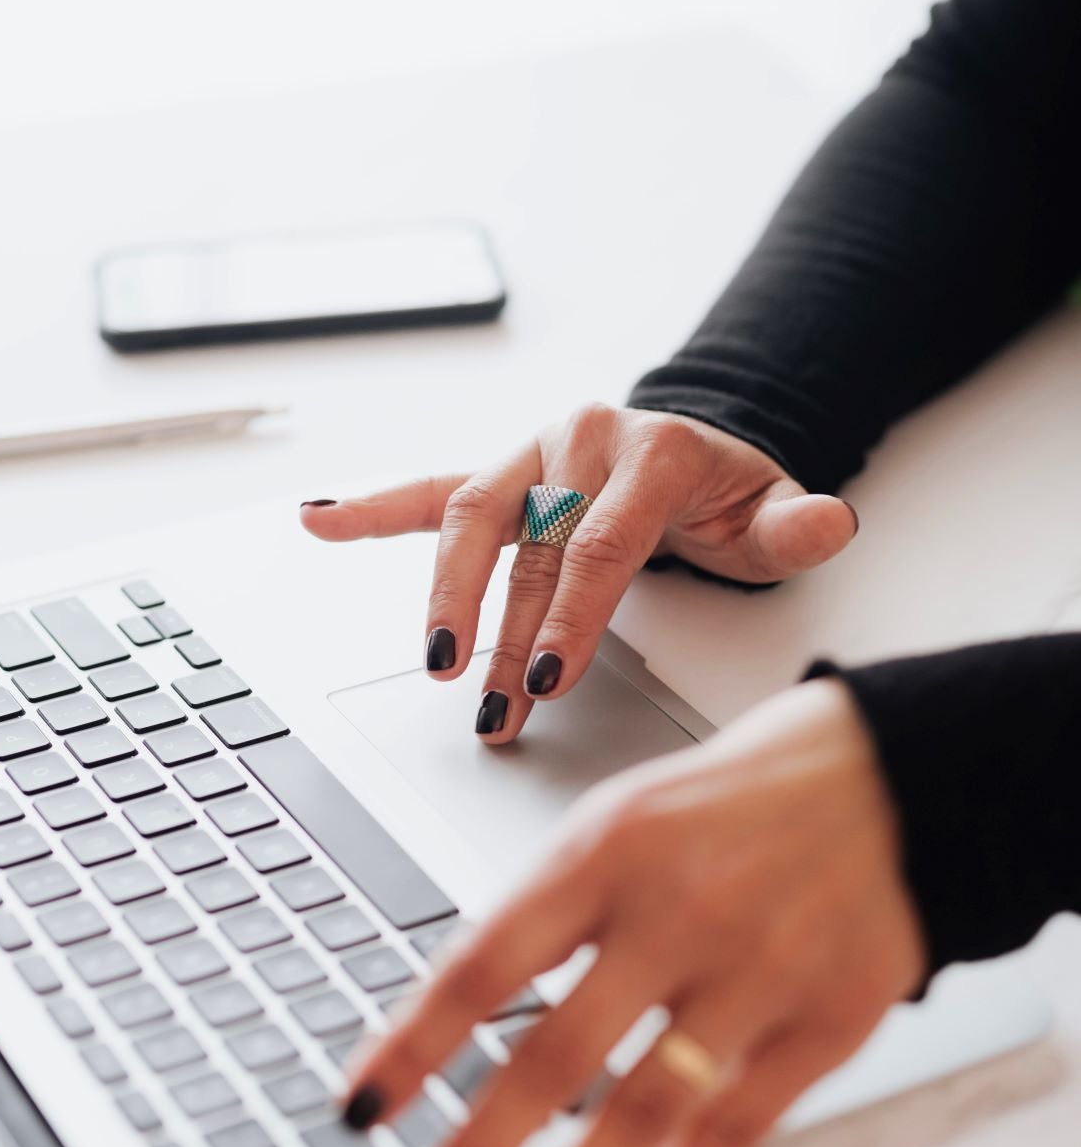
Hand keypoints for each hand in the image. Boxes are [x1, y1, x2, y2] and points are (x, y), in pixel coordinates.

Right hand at [301, 406, 857, 741]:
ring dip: (445, 597)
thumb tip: (826, 521)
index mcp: (650, 450)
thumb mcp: (774, 513)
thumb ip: (796, 524)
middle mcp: (581, 442)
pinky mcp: (500, 474)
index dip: (569, 617)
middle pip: (529, 548)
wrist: (698, 450)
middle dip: (507, 634)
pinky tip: (320, 521)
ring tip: (435, 664)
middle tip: (493, 705)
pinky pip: (430, 490)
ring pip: (472, 523)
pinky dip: (374, 508)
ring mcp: (532, 456)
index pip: (596, 544)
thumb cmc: (728, 498)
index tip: (545, 681)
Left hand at [341, 679, 924, 1146]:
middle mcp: (676, 915)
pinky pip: (738, 1128)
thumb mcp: (616, 823)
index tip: (361, 1112)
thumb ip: (546, 914)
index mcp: (605, 854)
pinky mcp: (828, 1022)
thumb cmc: (725, 805)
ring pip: (644, 1112)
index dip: (412, 1049)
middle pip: (553, 1059)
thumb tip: (452, 1019)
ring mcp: (757, 972)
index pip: (480, 967)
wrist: (882, 780)